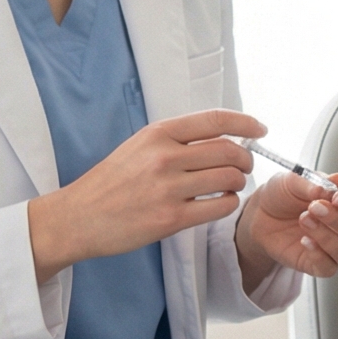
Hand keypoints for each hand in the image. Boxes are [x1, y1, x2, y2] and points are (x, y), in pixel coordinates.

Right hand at [28, 109, 257, 280]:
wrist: (77, 217)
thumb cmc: (110, 182)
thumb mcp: (139, 146)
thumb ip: (176, 140)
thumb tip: (222, 137)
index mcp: (158, 133)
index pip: (215, 120)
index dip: (245, 123)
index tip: (260, 129)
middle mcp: (164, 156)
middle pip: (229, 151)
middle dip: (245, 160)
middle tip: (243, 167)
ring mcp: (168, 188)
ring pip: (229, 178)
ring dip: (238, 183)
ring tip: (230, 186)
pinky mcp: (171, 218)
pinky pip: (221, 206)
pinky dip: (229, 203)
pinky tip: (220, 203)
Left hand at [235, 171, 337, 290]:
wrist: (260, 215)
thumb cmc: (282, 195)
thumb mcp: (294, 180)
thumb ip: (316, 182)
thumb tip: (337, 181)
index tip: (337, 197)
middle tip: (315, 208)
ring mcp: (334, 247)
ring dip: (328, 237)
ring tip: (304, 220)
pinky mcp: (318, 264)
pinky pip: (329, 268)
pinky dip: (318, 255)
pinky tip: (304, 240)